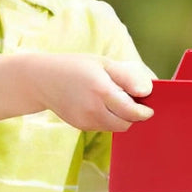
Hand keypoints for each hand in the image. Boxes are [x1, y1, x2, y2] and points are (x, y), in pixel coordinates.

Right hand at [27, 54, 156, 132]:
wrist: (42, 80)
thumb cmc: (75, 66)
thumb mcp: (102, 63)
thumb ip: (126, 77)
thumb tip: (146, 91)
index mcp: (101, 90)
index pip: (131, 111)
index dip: (144, 112)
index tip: (149, 108)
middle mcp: (93, 109)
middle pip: (125, 123)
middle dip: (134, 117)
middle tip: (134, 104)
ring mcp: (85, 120)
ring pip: (114, 127)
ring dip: (121, 119)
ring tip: (116, 102)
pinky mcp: (80, 125)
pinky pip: (102, 126)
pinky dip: (108, 119)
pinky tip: (100, 105)